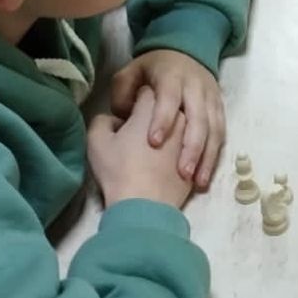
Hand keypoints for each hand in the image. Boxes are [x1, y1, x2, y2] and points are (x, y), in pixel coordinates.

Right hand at [89, 91, 192, 209]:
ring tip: (155, 152)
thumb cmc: (119, 170)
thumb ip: (103, 120)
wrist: (145, 206)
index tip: (129, 116)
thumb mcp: (96, 141)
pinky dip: (183, 152)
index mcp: (153, 105)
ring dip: (173, 133)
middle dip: (158, 114)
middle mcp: (179, 115)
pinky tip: (169, 166)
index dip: (136, 101)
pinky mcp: (200, 159)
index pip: (147, 91)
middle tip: (142, 132)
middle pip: (170, 106)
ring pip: (185, 126)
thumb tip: (115, 120)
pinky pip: (193, 148)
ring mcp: (192, 137)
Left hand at [109, 49, 224, 188]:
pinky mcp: (219, 110)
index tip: (153, 143)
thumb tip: (122, 119)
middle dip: (192, 146)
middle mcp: (196, 87)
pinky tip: (204, 177)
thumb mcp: (130, 72)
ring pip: (214, 128)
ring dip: (206, 156)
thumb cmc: (152, 70)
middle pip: (198, 117)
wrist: (186, 53)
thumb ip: (123, 94)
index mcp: (172, 76)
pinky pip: (221, 134)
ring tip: (197, 182)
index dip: (163, 118)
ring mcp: (211, 99)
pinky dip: (213, 157)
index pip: (169, 97)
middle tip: (182, 173)